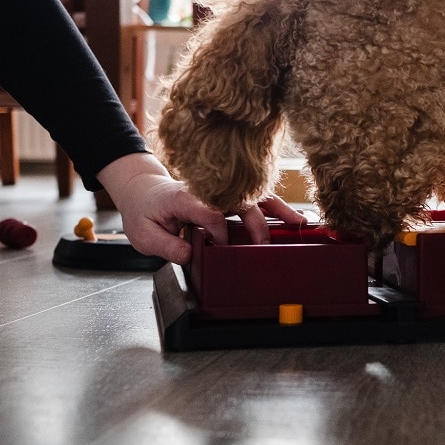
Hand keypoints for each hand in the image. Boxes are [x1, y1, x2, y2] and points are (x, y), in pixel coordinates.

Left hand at [97, 153, 309, 264]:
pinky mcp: (230, 195)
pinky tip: (294, 218)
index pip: (210, 212)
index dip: (218, 231)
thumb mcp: (144, 235)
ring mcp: (222, 191)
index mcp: (185, 197)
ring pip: (254, 197)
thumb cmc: (146, 211)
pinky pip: (256, 199)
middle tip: (265, 244)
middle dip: (256, 223)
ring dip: (279, 210)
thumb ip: (166, 246)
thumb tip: (190, 255)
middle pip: (240, 202)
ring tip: (300, 223)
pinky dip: (277, 208)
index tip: (220, 247)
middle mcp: (208, 191)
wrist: (144, 190)